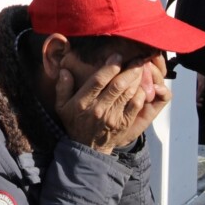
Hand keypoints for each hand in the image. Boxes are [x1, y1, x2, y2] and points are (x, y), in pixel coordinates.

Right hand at [55, 54, 171, 154]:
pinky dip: (141, 94)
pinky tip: (142, 85)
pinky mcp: (124, 123)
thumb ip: (62, 87)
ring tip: (141, 67)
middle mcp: (98, 109)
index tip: (117, 56)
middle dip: (129, 69)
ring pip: (128, 93)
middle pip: (117, 85)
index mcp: (82, 102)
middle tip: (137, 58)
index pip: (98, 81)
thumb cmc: (75, 122)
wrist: (87, 148)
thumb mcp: (61, 106)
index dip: (109, 67)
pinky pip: (136, 106)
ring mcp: (113, 117)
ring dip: (137, 79)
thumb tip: (65, 71)